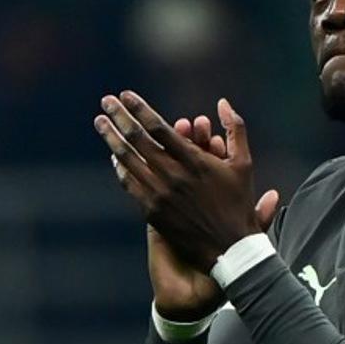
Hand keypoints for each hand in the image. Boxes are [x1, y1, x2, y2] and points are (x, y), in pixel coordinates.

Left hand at [95, 90, 277, 283]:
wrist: (229, 248)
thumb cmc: (238, 204)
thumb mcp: (244, 163)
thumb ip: (235, 129)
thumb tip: (222, 102)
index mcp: (194, 161)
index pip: (159, 128)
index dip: (140, 108)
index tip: (126, 95)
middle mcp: (173, 176)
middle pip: (137, 140)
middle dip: (119, 117)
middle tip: (105, 102)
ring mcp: (160, 195)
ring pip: (128, 161)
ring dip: (111, 139)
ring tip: (101, 123)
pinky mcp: (152, 212)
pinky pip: (130, 184)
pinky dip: (120, 168)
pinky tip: (115, 157)